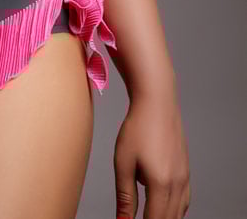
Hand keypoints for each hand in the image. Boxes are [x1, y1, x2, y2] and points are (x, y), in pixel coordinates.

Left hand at [114, 92, 190, 218]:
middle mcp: (177, 184)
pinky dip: (174, 209)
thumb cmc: (137, 128)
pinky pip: (184, 201)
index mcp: (161, 183)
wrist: (157, 102)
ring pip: (178, 212)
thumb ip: (125, 196)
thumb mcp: (124, 162)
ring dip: (165, 217)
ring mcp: (185, 177)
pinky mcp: (186, 171)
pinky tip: (163, 206)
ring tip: (148, 214)